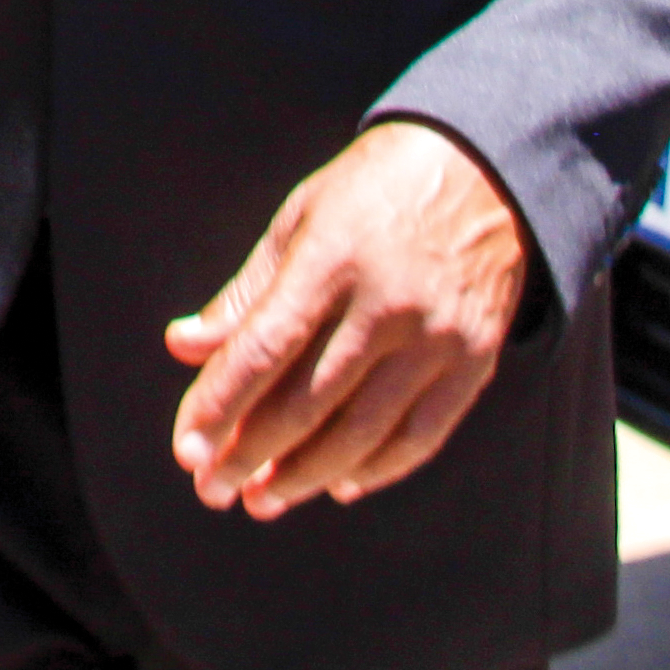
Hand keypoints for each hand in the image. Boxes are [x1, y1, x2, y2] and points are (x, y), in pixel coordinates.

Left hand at [167, 121, 528, 521]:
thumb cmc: (374, 192)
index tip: (187, 450)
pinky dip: (375, 470)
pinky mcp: (474, 360)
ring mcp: (437, 338)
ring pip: (362, 432)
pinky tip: (336, 485)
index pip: (265, 349)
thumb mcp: (303, 218)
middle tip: (211, 488)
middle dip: (251, 454)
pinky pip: (420, 435)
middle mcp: (387, 304)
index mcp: (333, 257)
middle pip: (308, 402)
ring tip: (262, 499)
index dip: (220, 404)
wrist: (485, 170)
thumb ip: (247, 292)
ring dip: (304, 475)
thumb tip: (184, 346)